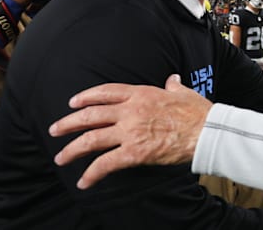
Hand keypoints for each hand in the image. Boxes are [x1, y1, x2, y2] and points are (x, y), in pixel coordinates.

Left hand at [49, 74, 211, 188]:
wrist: (207, 131)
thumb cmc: (198, 112)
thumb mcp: (184, 92)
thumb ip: (173, 86)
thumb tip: (172, 79)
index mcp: (141, 94)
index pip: (105, 92)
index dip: (86, 97)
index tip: (73, 103)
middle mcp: (130, 111)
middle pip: (90, 115)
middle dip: (68, 123)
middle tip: (55, 130)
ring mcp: (130, 132)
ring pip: (91, 139)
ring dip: (72, 149)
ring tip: (61, 157)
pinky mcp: (134, 153)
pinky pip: (105, 164)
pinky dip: (91, 174)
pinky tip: (84, 182)